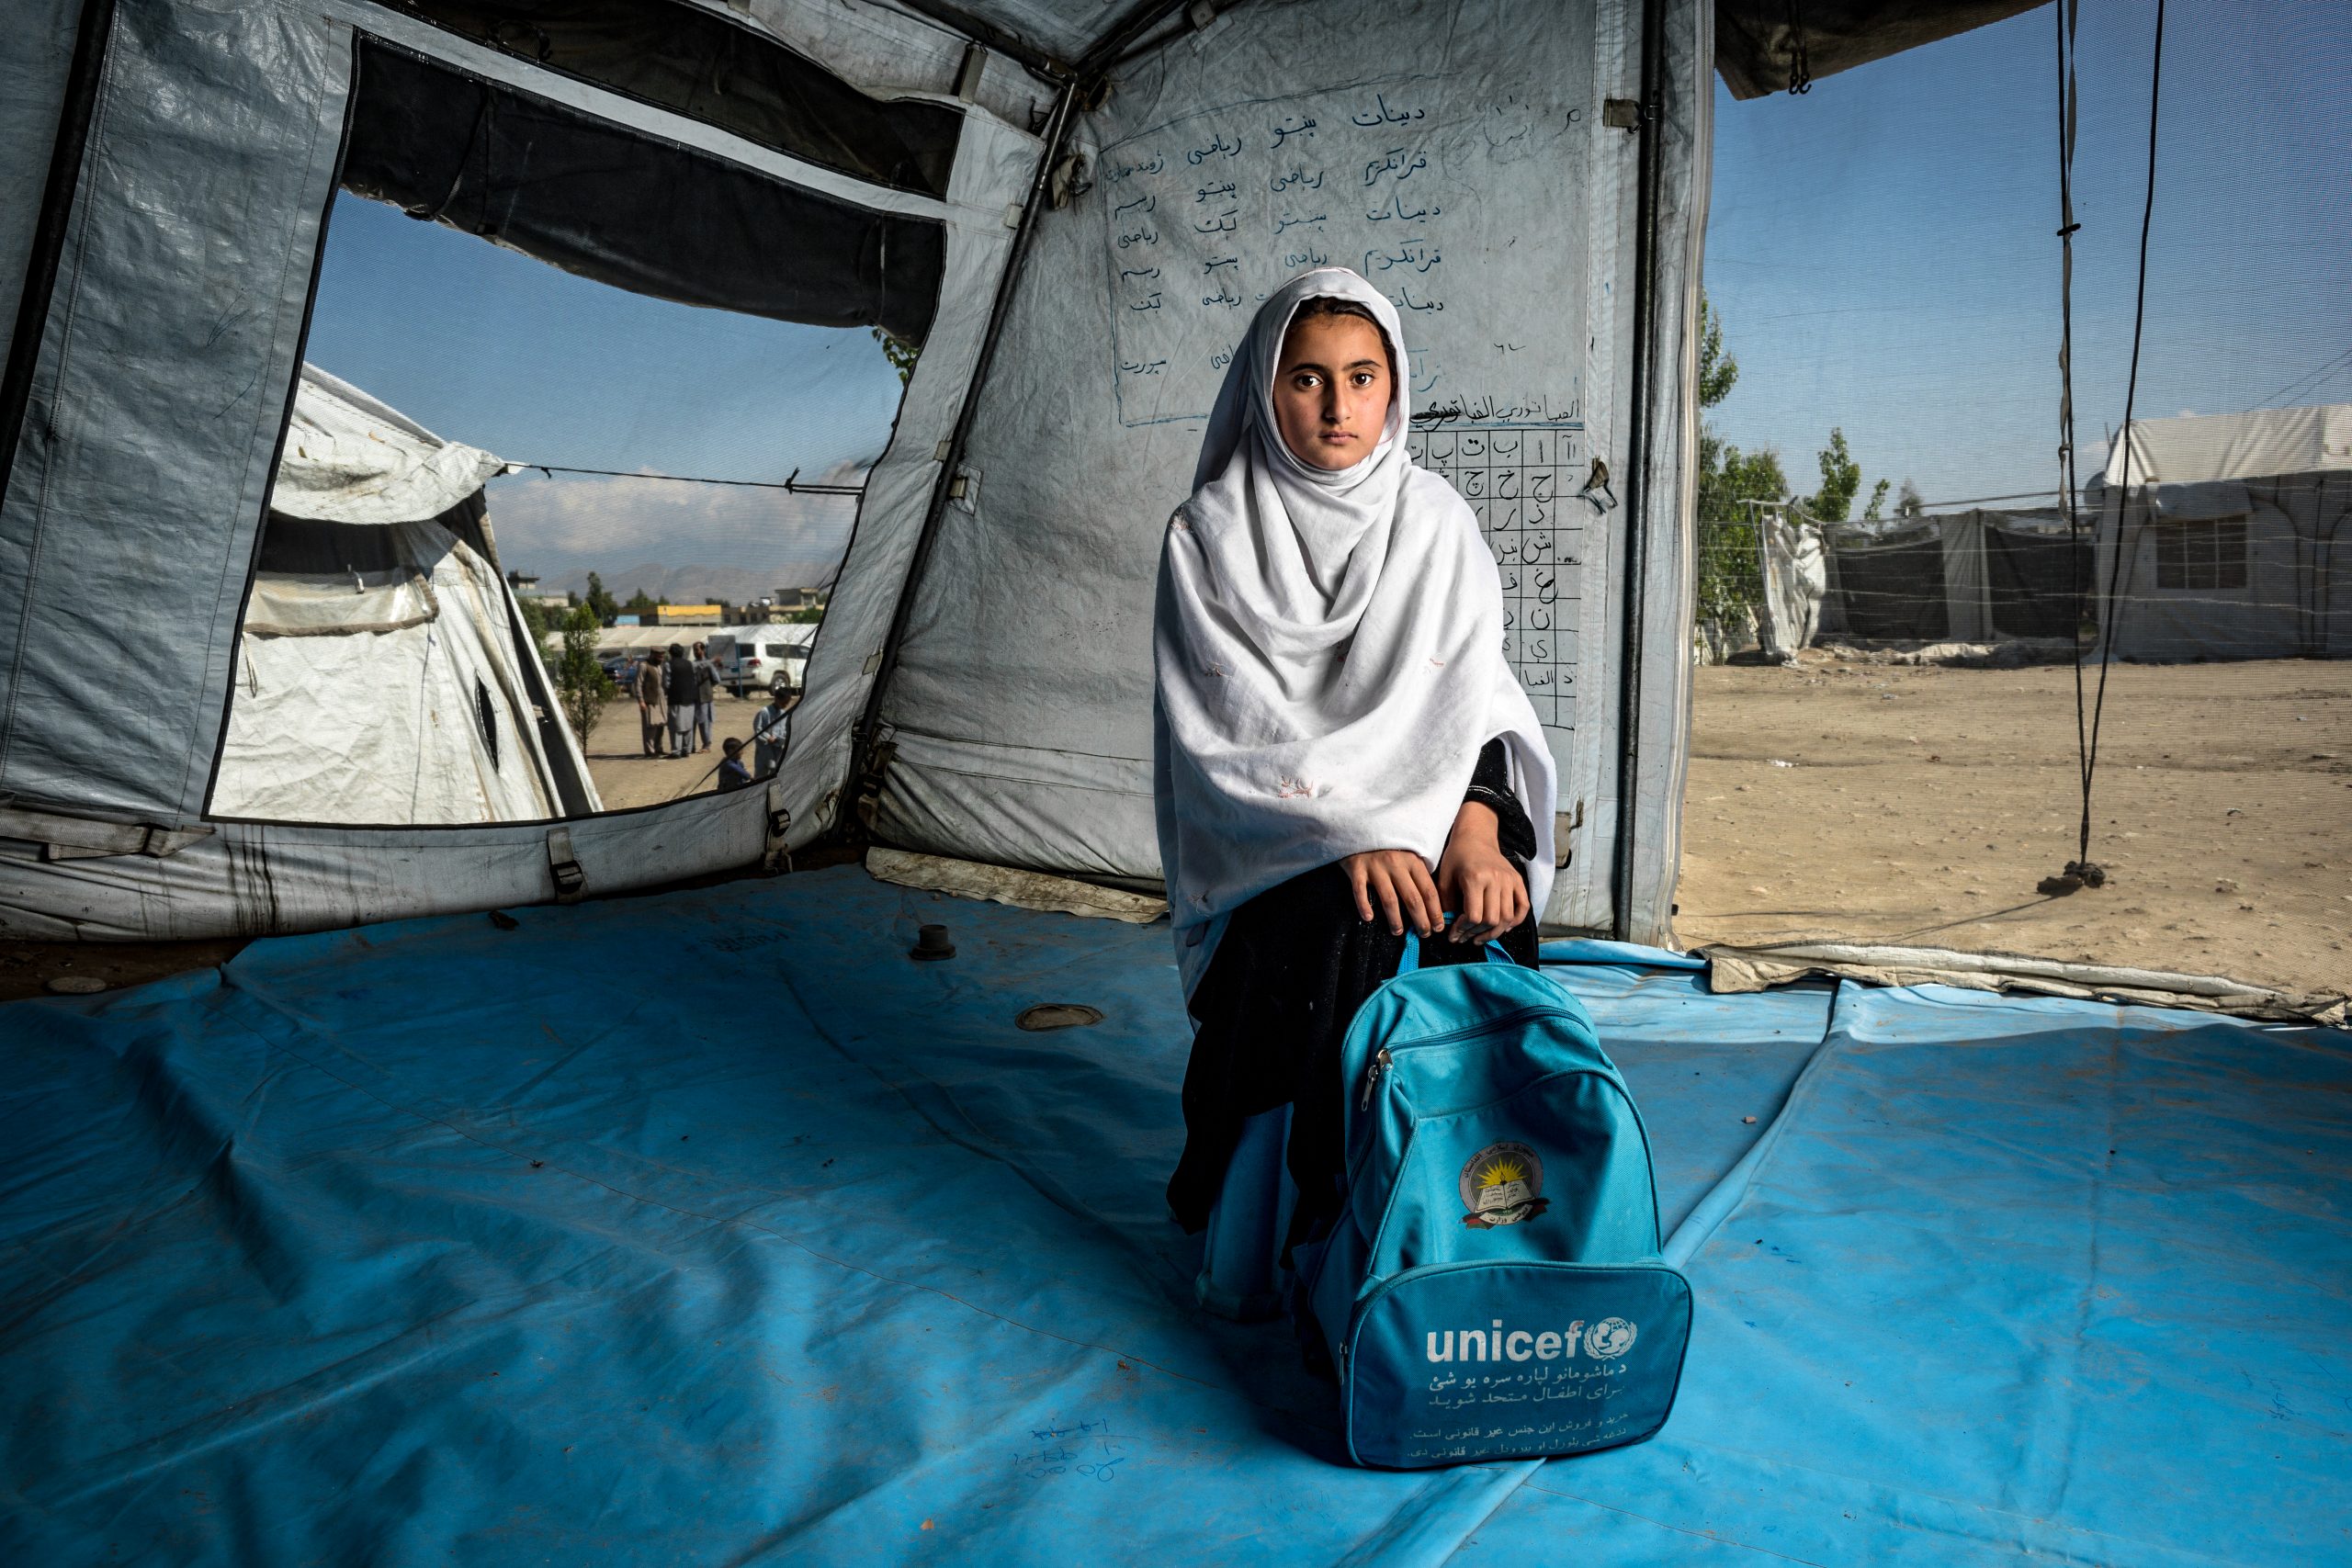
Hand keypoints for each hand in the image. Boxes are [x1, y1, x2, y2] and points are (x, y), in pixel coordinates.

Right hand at [1342, 848, 1442, 936]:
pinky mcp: (1357, 868)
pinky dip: (1364, 905)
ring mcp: (1376, 866)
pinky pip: (1360, 891)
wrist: (1359, 827)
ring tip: (1398, 932)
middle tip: (1424, 934)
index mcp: (1413, 861)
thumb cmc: (1387, 846)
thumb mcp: (1408, 853)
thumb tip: (1432, 903)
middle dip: (1421, 920)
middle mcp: (1396, 864)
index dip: (1435, 912)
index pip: (1429, 891)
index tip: (1438, 926)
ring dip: (1395, 920)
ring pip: (1389, 899)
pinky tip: (1368, 918)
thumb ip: (1419, 873)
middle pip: (1412, 898)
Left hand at [1436, 801, 1527, 943]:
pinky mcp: (1518, 880)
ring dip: (1493, 933)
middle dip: (1476, 934)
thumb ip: (1446, 903)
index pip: (1474, 916)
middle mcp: (1496, 879)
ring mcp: (1509, 880)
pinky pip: (1523, 906)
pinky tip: (1502, 929)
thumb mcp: (1444, 878)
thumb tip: (1448, 927)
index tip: (1454, 935)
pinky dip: (1515, 921)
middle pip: (1492, 919)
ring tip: (1479, 937)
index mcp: (1476, 878)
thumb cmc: (1457, 856)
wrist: (1476, 836)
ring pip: (1507, 917)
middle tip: (1464, 938)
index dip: (1463, 930)